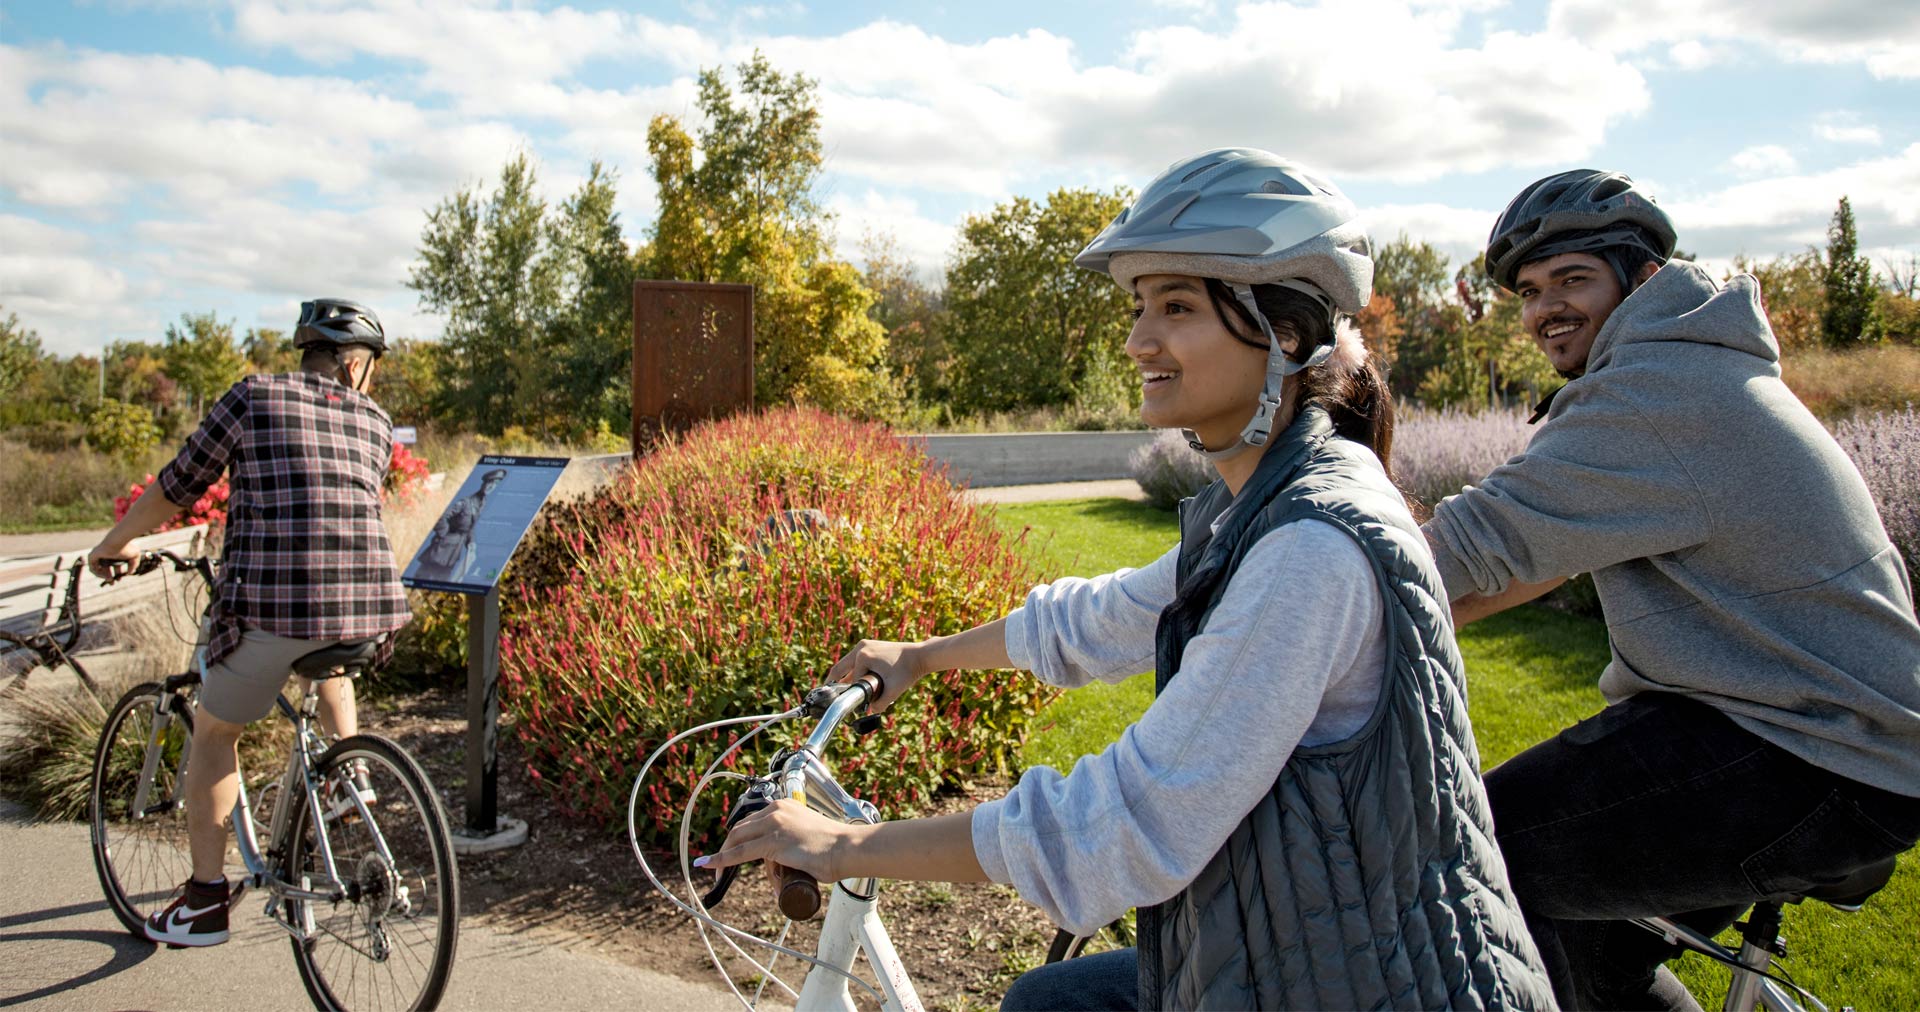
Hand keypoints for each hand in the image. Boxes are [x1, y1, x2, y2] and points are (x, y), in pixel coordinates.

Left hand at [87, 542, 138, 580]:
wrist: (117, 541)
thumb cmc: (126, 547)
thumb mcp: (135, 556)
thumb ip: (134, 565)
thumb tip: (129, 573)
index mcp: (115, 555)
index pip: (115, 566)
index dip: (117, 574)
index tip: (120, 579)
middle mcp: (107, 556)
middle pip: (106, 569)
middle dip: (109, 577)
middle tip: (112, 583)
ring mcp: (98, 556)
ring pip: (99, 569)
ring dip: (104, 576)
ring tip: (109, 580)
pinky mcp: (92, 556)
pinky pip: (92, 568)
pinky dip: (97, 573)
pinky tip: (104, 576)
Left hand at [698, 798, 860, 885]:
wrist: (846, 848)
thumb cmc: (834, 847)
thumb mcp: (807, 835)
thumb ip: (794, 842)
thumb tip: (786, 862)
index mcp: (784, 806)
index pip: (752, 821)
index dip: (738, 837)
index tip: (731, 850)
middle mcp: (776, 811)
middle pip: (741, 828)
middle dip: (727, 846)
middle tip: (719, 864)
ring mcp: (773, 826)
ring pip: (737, 839)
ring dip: (721, 855)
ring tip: (713, 870)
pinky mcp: (772, 843)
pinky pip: (740, 852)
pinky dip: (721, 860)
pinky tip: (709, 866)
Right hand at [828, 639, 925, 711]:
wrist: (920, 656)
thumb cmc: (908, 671)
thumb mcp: (894, 690)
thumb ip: (880, 704)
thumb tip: (869, 711)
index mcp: (863, 656)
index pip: (852, 680)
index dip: (851, 694)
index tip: (845, 704)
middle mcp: (861, 647)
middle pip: (840, 668)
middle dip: (834, 682)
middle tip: (827, 694)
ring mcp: (865, 644)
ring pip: (848, 664)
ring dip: (846, 677)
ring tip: (839, 690)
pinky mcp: (870, 645)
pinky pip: (856, 660)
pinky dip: (854, 670)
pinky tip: (852, 681)